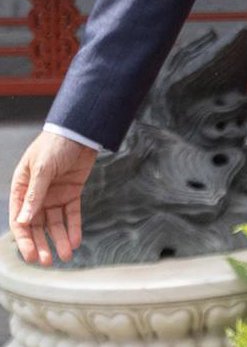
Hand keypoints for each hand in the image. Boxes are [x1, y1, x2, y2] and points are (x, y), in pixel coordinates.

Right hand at [10, 132, 97, 264]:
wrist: (80, 131)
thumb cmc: (54, 145)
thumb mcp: (41, 169)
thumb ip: (34, 195)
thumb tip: (24, 221)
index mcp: (21, 189)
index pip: (20, 219)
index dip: (25, 238)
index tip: (31, 255)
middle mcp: (36, 195)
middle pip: (37, 225)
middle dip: (42, 244)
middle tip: (48, 262)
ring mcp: (54, 195)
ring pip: (55, 223)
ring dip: (59, 239)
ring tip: (65, 256)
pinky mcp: (71, 193)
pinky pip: (71, 214)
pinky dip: (74, 227)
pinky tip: (76, 241)